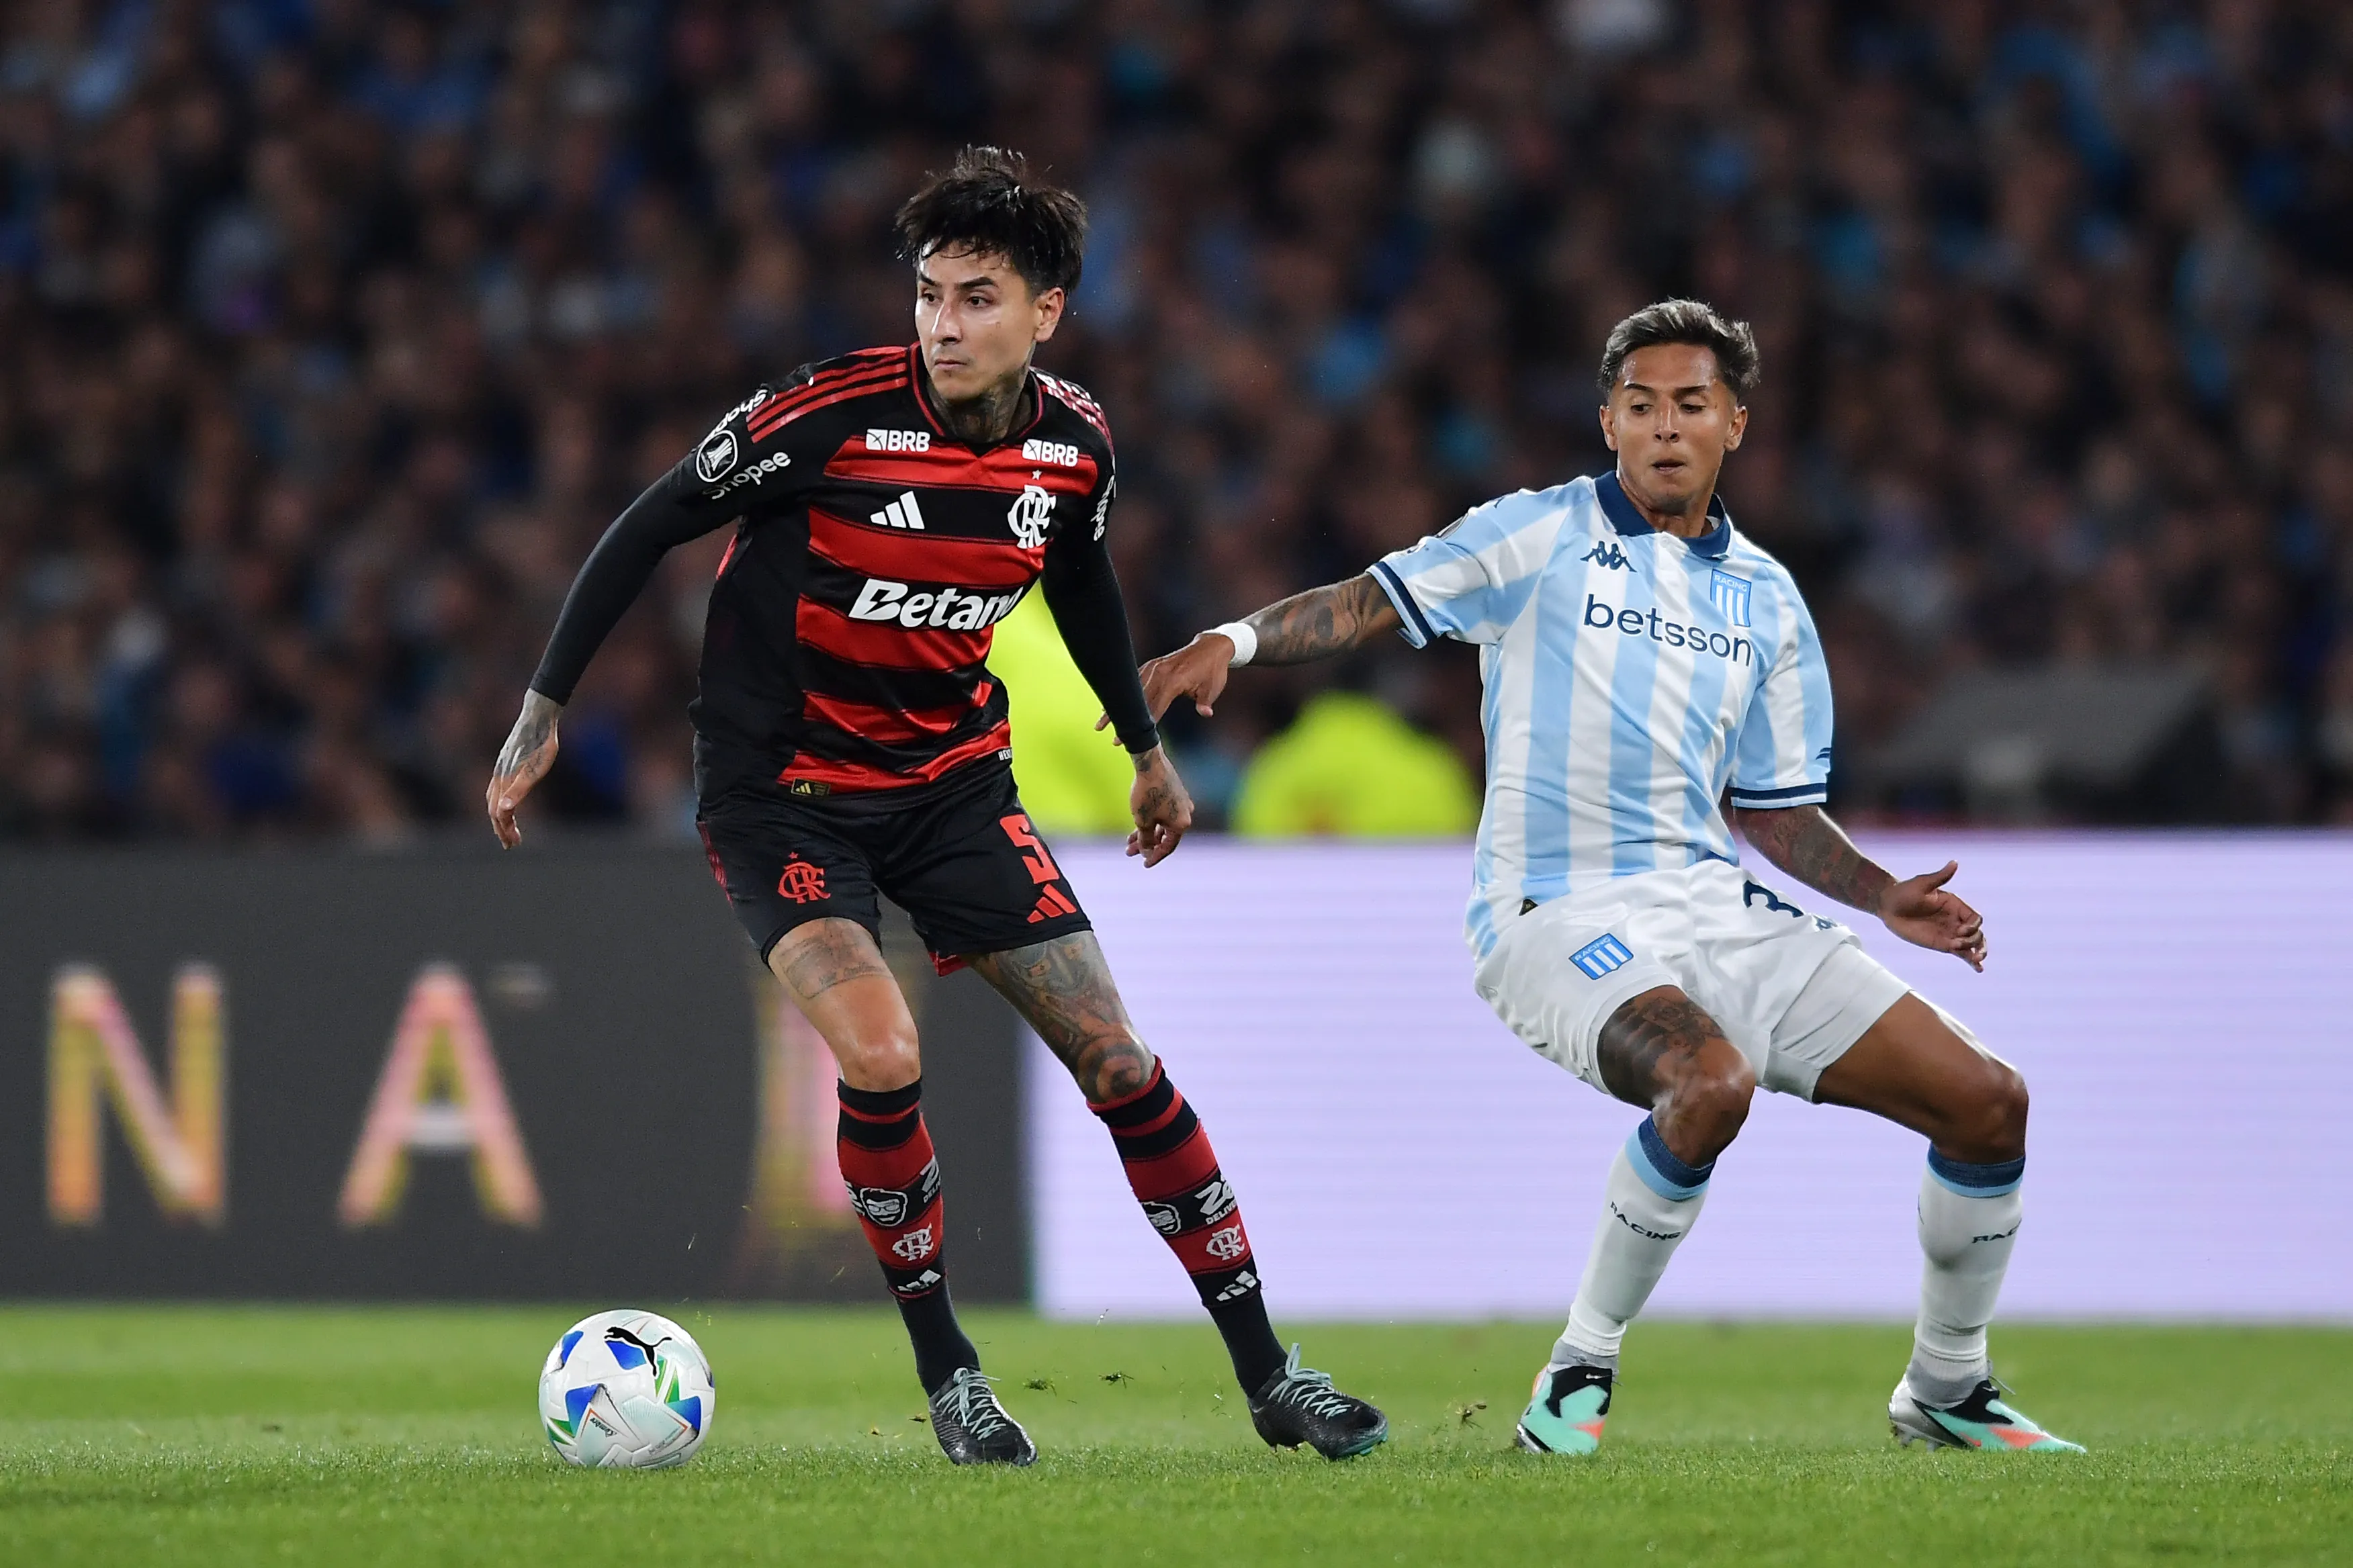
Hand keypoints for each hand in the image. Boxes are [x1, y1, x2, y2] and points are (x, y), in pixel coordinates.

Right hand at [485, 691, 561, 847]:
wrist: (539, 717)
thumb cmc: (541, 743)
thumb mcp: (536, 769)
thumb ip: (519, 790)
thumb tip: (504, 812)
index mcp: (504, 779)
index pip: (499, 812)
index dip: (504, 830)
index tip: (513, 845)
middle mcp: (499, 774)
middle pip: (494, 808)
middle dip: (501, 828)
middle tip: (512, 844)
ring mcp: (501, 767)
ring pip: (494, 798)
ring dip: (500, 816)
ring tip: (510, 828)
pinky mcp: (507, 761)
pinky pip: (498, 787)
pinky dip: (501, 801)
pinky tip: (509, 802)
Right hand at [1100, 633, 1234, 733]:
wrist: (1212, 647)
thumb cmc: (1213, 670)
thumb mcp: (1212, 687)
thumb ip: (1205, 702)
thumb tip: (1206, 713)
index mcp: (1173, 680)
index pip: (1153, 707)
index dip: (1140, 724)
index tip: (1127, 736)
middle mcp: (1160, 673)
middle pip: (1136, 699)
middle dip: (1119, 716)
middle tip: (1101, 729)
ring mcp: (1154, 667)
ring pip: (1131, 689)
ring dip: (1117, 704)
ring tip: (1102, 719)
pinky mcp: (1153, 665)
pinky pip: (1135, 679)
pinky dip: (1125, 692)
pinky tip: (1113, 702)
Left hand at [1124, 746, 1193, 866]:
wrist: (1150, 763)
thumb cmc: (1146, 793)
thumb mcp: (1143, 821)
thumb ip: (1145, 840)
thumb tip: (1147, 853)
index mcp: (1182, 824)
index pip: (1169, 847)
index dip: (1155, 857)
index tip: (1144, 864)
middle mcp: (1186, 814)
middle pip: (1164, 836)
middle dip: (1146, 845)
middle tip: (1129, 852)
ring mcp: (1181, 802)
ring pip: (1162, 824)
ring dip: (1146, 833)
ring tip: (1129, 840)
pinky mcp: (1175, 792)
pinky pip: (1163, 813)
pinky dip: (1151, 820)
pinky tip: (1137, 824)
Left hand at [1875, 860, 1985, 971]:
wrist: (1887, 905)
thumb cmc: (1904, 891)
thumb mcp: (1922, 883)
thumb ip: (1940, 877)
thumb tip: (1954, 863)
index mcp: (1955, 905)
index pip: (1975, 918)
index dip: (1972, 926)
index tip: (1959, 931)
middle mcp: (1955, 920)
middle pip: (1977, 934)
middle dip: (1977, 942)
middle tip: (1961, 946)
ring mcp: (1950, 933)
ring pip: (1972, 945)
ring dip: (1977, 953)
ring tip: (1975, 961)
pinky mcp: (1942, 944)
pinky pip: (1960, 953)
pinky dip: (1970, 960)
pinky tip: (1978, 968)